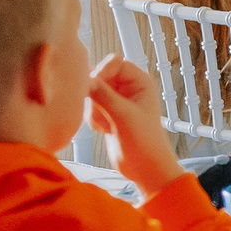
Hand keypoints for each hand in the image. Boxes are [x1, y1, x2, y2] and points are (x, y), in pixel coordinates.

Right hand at [84, 56, 188, 192]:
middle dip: (95, 94)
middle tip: (99, 111)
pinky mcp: (108, 114)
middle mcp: (128, 88)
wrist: (145, 168)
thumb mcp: (123, 116)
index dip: (101, 72)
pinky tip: (104, 130)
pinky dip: (92, 118)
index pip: (114, 61)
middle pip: (99, 76)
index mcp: (139, 81)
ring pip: (92, 93)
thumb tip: (85, 80)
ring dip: (93, 109)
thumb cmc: (144, 142)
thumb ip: (104, 96)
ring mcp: (117, 101)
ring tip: (106, 125)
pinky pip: (90, 107)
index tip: (92, 86)